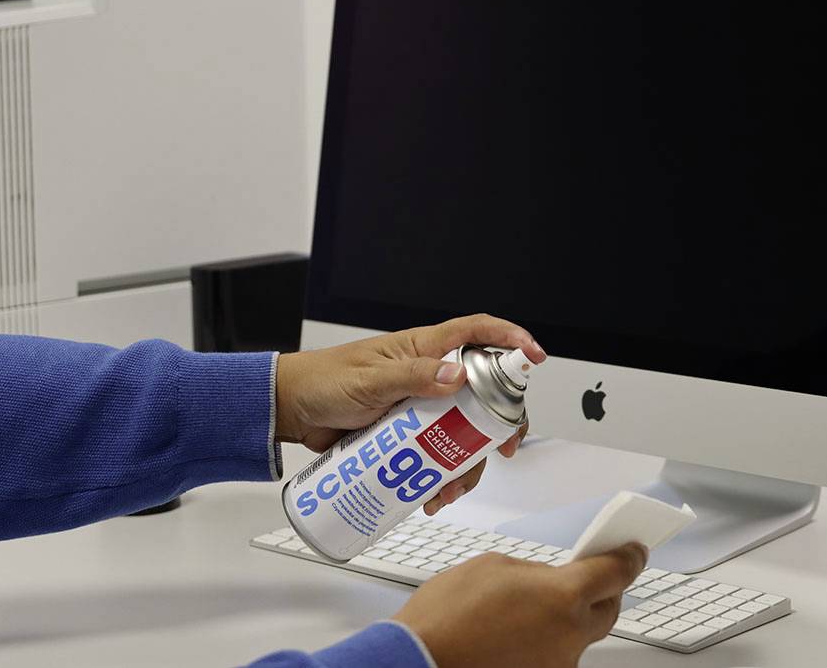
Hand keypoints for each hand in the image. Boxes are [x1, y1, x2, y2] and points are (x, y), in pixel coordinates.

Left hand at [274, 314, 544, 511]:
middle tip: (504, 447)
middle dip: (500, 422)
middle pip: (484, 392)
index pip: (477, 332)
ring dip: (467, 462)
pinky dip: (442, 476)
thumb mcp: (369, 380)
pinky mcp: (408, 436)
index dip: (509, 338)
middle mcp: (430, 376)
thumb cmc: (324, 382)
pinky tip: (431, 494)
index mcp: (424, 348)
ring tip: (450, 487)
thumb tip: (456, 375)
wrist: (291, 412)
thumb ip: (411, 376)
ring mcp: (421, 407)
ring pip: (464, 432)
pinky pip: (438, 454)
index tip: (534, 355)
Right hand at [395, 543, 648, 667]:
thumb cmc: (447, 615)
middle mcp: (569, 634)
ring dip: (568, 618)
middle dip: (603, 589)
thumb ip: (535, 570)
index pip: (617, 572)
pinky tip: (519, 631)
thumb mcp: (494, 566)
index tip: (634, 550)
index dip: (629, 557)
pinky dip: (546, 640)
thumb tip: (549, 578)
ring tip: (533, 607)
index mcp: (564, 596)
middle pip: (608, 608)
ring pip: (580, 634)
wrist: (419, 662)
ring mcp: (557, 663)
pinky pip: (556, 654)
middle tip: (586, 574)